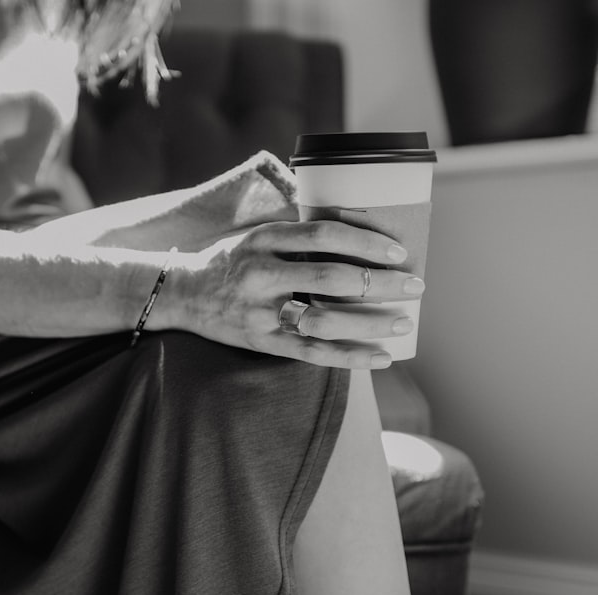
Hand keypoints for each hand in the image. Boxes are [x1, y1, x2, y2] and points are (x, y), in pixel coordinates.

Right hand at [165, 215, 425, 368]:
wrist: (181, 293)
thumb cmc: (232, 261)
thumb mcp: (258, 236)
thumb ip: (299, 237)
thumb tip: (362, 233)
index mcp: (264, 239)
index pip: (324, 234)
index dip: (366, 242)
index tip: (398, 252)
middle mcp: (260, 274)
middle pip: (331, 278)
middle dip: (380, 283)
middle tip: (415, 286)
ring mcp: (260, 311)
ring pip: (324, 320)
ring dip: (370, 323)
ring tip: (403, 322)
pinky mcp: (261, 341)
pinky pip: (312, 353)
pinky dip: (350, 357)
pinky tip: (380, 358)